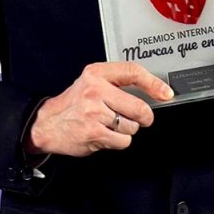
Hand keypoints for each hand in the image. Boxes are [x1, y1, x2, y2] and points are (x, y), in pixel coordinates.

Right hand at [26, 62, 173, 156]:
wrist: (48, 124)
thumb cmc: (73, 104)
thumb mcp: (91, 82)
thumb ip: (116, 83)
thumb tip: (153, 91)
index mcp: (96, 73)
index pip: (133, 72)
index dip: (154, 84)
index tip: (165, 93)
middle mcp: (95, 90)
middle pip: (138, 106)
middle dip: (144, 117)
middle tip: (140, 118)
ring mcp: (94, 112)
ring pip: (132, 126)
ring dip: (127, 129)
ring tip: (111, 125)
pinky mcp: (94, 132)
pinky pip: (123, 140)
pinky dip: (119, 141)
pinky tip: (106, 134)